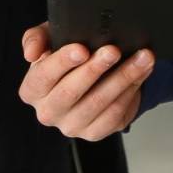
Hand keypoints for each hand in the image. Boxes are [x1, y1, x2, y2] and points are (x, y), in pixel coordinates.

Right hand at [18, 23, 151, 139]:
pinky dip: (131, 91)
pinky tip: (141, 73)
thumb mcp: (49, 40)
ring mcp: (72, 126)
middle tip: (113, 50)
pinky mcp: (95, 133)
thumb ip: (35, 39)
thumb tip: (31, 53)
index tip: (82, 49)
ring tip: (141, 57)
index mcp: (32, 91)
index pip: (43, 76)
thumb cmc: (64, 55)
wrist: (87, 76)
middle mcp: (48, 113)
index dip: (62, 62)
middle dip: (95, 69)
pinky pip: (116, 114)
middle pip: (71, 92)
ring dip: (123, 77)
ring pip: (99, 103)